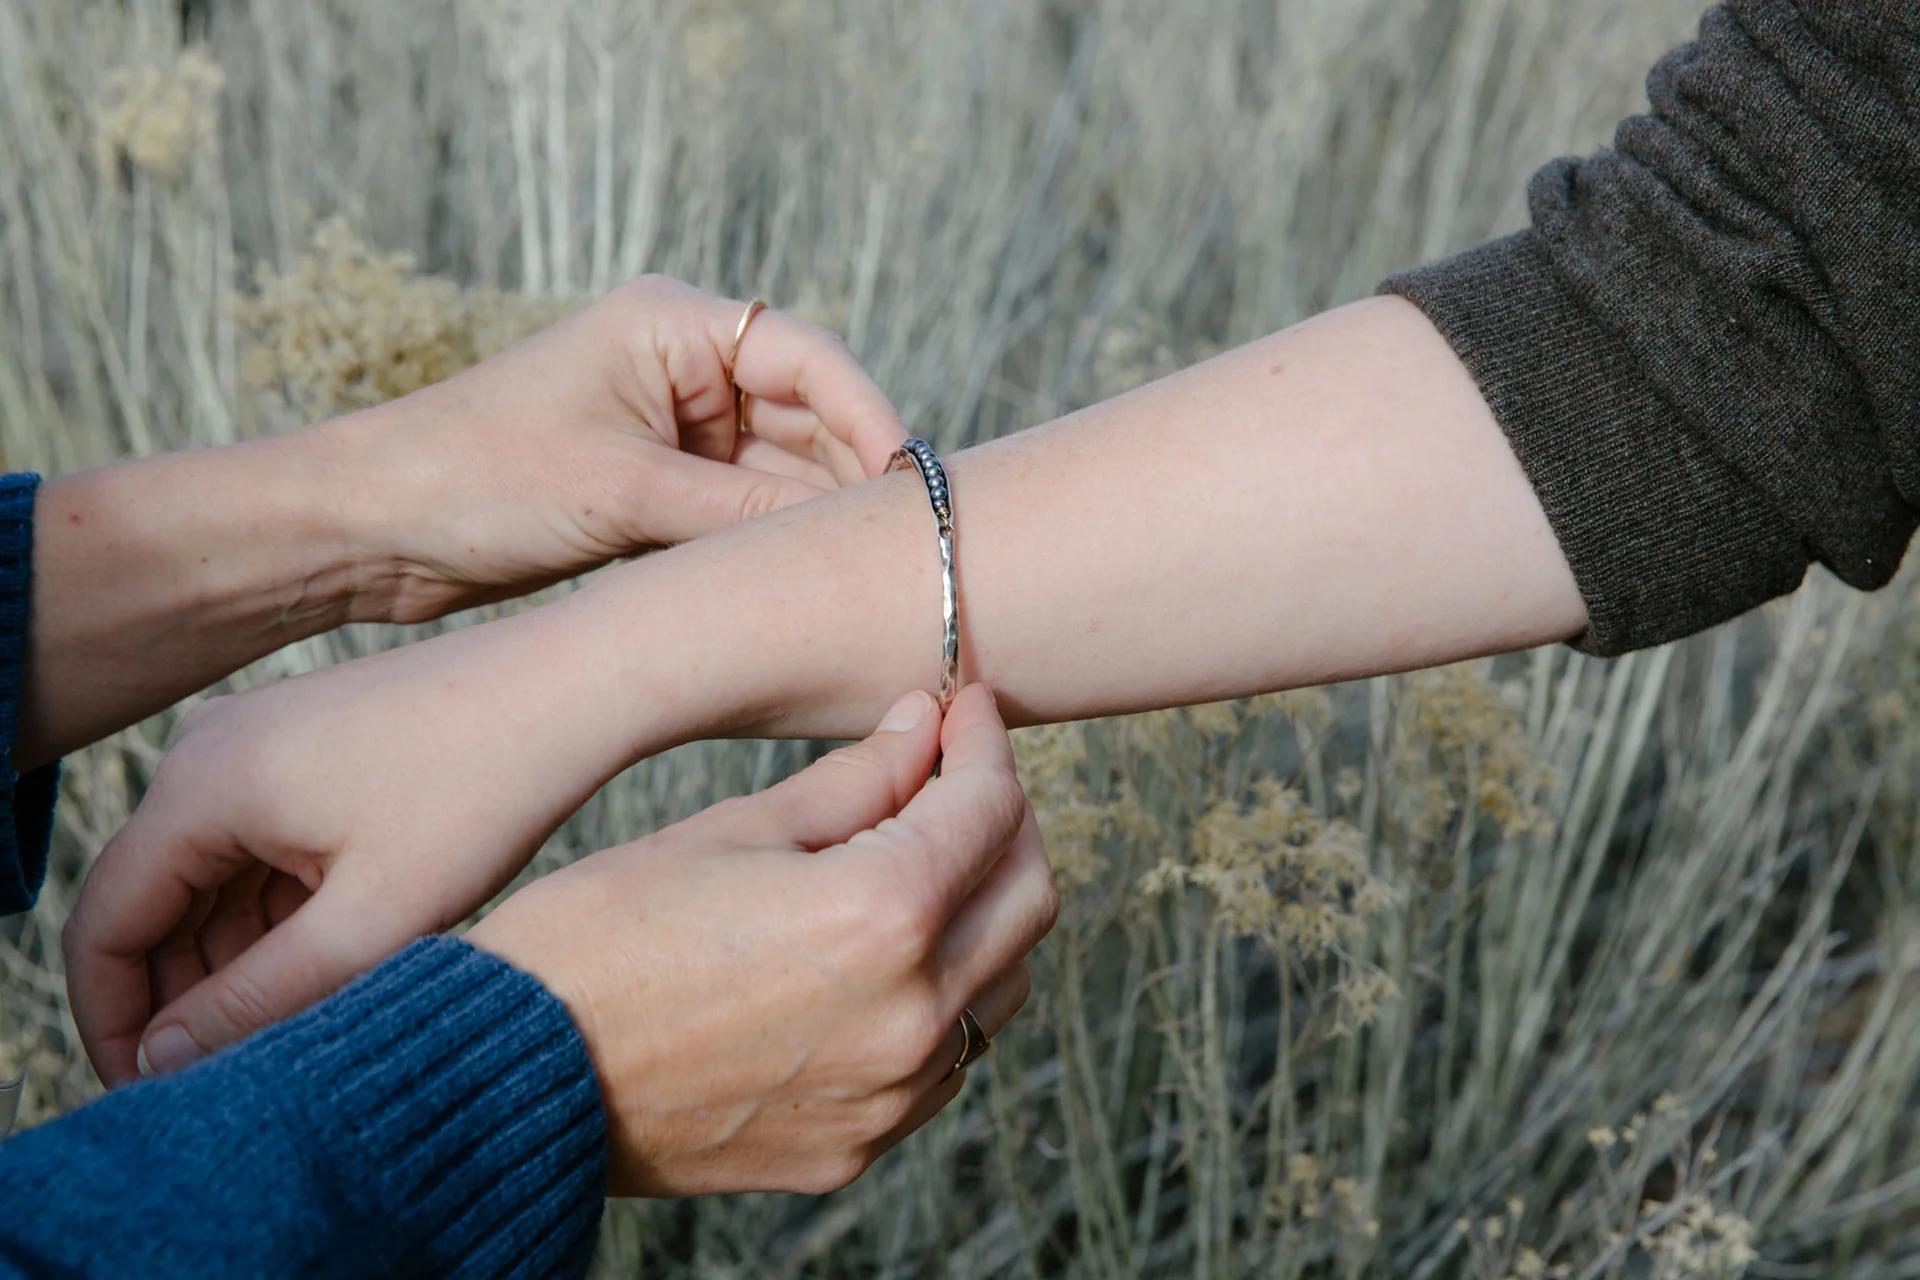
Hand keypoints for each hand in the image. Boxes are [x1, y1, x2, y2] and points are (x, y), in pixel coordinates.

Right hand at [61, 597, 632, 1084]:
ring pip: (211, 882)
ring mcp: (256, 743)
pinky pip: (258, 848)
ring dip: (241, 957)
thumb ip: (256, 999)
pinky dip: (282, 911)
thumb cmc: (484, 789)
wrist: (571, 683)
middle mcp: (207, 754)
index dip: (117, 1022)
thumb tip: (161, 1061)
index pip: (104, 928)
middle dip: (187, 995)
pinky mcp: (304, 747)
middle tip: (242, 1071)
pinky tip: (337, 959)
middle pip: (154, 904)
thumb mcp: (372, 919)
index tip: (157, 1091)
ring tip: (305, 1020)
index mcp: (200, 788)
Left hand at [326, 274, 905, 622]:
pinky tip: (808, 575)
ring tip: (864, 565)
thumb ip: (739, 510)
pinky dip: (771, 535)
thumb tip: (840, 534)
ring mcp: (670, 425)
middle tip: (899, 540)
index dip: (866, 414)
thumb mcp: (621, 494)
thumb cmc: (477, 478)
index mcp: (671, 325)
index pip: (804, 356)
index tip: (903, 482)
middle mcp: (680, 365)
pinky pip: (741, 504)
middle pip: (804, 410)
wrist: (373, 528)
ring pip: (779, 463)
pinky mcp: (655, 481)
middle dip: (849, 469)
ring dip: (813, 509)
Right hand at [469, 686, 1058, 1194]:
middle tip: (953, 776)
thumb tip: (920, 726)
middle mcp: (912, 1016)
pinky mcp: (859, 1144)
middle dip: (1003, 822)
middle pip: (1027, 898)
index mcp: (882, 916)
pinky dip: (943, 994)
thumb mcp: (732, 830)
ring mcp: (892, 1094)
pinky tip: (885, 957)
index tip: (964, 709)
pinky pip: (947, 1059)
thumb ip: (854, 781)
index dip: (982, 743)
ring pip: (1002, 986)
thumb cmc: (600, 936)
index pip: (988, 809)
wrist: (512, 1078)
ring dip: (984, 911)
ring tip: (920, 861)